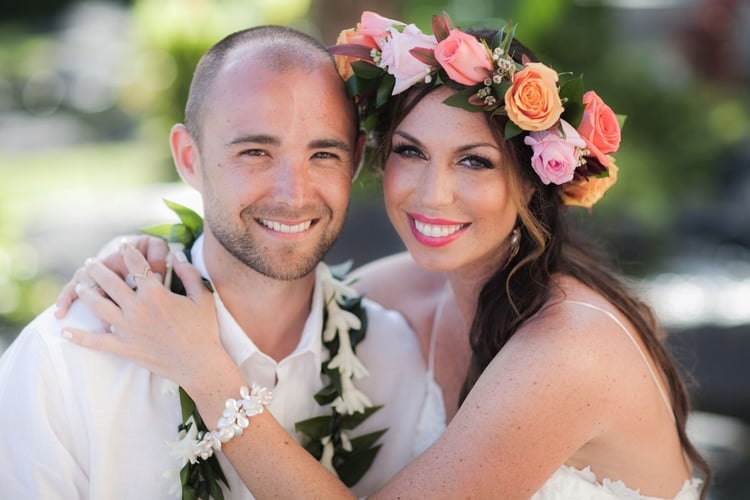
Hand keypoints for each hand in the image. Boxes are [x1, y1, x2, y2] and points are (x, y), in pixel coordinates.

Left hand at [61, 243, 228, 392]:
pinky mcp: (124, 348)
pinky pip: (96, 342)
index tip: (124, 246)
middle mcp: (137, 308)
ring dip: (87, 293)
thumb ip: (188, 273)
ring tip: (80, 284)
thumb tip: (176, 255)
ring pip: (99, 307)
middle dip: (98, 269)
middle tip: (91, 263)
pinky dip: (79, 337)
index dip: (129, 253)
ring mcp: (128, 329)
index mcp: (155, 294)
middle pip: (110, 283)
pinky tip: (65, 331)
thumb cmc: (203, 329)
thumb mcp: (202, 296)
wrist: (198, 363)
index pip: (137, 265)